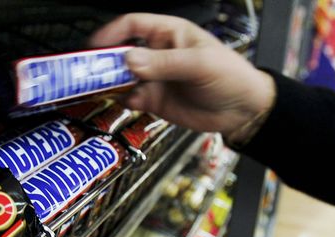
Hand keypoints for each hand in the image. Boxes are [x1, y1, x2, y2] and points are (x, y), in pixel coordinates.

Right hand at [90, 13, 275, 143]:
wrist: (243, 111)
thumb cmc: (230, 76)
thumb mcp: (199, 64)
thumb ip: (164, 63)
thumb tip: (129, 60)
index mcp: (168, 34)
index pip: (133, 25)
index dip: (112, 32)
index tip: (96, 45)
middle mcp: (156, 55)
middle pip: (121, 53)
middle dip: (106, 61)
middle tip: (92, 72)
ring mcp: (154, 78)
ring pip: (122, 78)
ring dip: (111, 84)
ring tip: (103, 89)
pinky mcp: (154, 101)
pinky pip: (130, 98)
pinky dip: (124, 101)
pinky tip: (128, 102)